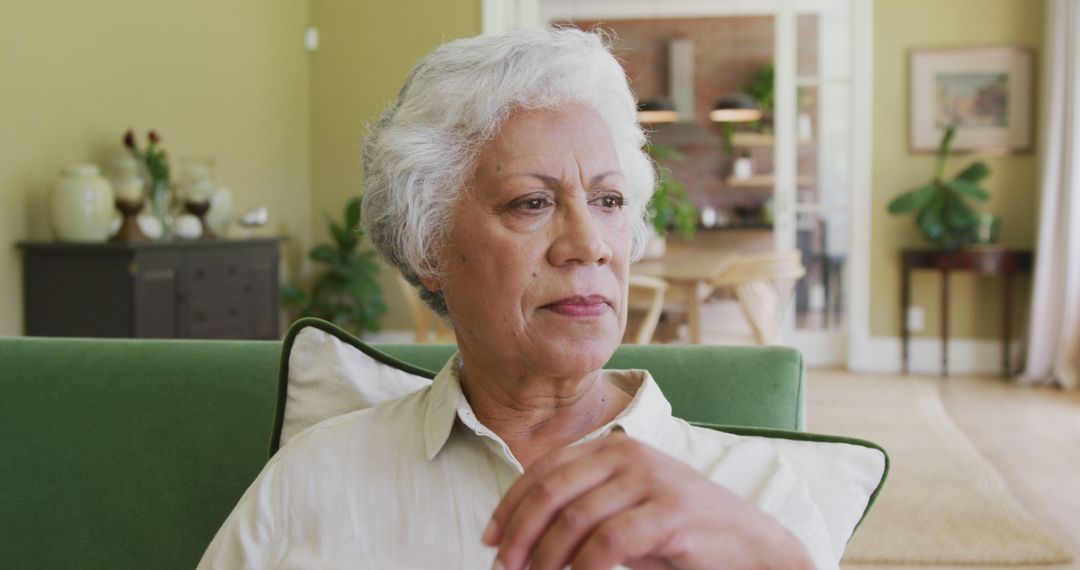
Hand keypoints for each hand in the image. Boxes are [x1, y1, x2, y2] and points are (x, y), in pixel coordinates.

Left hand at [482, 431, 813, 569]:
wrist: (752, 547)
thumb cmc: (679, 533)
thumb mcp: (624, 512)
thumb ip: (581, 509)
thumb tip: (519, 533)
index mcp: (612, 447)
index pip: (544, 471)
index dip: (510, 506)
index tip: (489, 540)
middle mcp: (628, 454)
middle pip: (552, 491)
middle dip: (519, 533)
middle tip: (503, 568)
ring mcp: (651, 480)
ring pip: (575, 518)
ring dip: (545, 557)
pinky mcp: (670, 512)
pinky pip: (609, 542)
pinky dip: (582, 568)